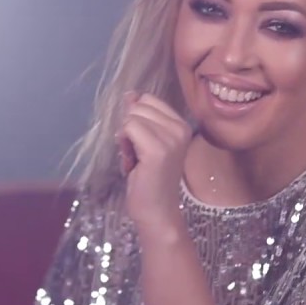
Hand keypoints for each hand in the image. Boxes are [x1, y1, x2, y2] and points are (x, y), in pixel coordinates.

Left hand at [117, 91, 193, 240]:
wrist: (157, 210)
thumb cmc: (150, 178)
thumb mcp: (147, 141)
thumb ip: (141, 117)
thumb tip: (130, 94)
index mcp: (182, 125)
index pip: (149, 100)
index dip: (136, 117)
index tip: (141, 141)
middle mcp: (180, 129)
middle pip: (139, 106)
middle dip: (129, 125)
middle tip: (136, 151)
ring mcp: (171, 139)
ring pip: (132, 116)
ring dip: (125, 135)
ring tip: (135, 156)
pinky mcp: (157, 150)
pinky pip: (129, 128)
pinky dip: (124, 142)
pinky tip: (131, 159)